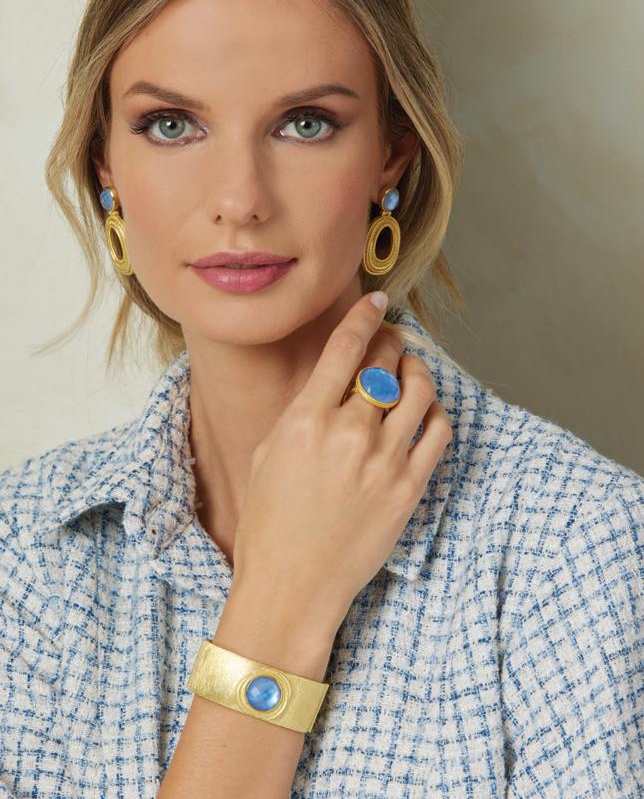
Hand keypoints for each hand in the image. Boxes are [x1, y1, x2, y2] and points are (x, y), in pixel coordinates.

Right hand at [230, 293, 452, 637]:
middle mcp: (349, 434)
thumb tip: (332, 383)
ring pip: (421, 390)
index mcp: (305, 420)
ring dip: (419, 371)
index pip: (345, 347)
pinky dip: (436, 412)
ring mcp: (384, 461)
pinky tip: (425, 412)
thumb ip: (302, 413)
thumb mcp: (268, 455)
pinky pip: (438, 432)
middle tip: (392, 340)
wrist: (293, 586)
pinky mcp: (410, 488)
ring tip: (412, 371)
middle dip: (392, 341)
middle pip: (387, 362)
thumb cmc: (269, 524)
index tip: (376, 299)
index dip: (364, 315)